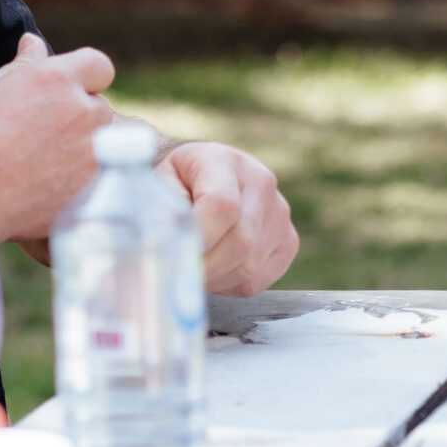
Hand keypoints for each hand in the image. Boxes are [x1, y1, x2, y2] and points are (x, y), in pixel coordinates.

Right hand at [0, 34, 116, 243]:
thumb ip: (23, 65)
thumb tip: (33, 41)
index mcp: (56, 79)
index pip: (99, 65)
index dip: (86, 78)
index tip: (69, 93)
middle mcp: (82, 110)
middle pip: (101, 106)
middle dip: (82, 116)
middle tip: (49, 135)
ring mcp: (95, 148)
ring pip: (112, 139)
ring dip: (95, 145)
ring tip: (59, 160)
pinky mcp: (98, 183)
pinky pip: (115, 170)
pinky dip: (98, 174)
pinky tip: (69, 182)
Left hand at [158, 142, 297, 296]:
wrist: (201, 176)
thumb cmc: (175, 182)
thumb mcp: (158, 183)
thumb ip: (160, 210)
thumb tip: (162, 245)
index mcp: (224, 161)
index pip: (222, 206)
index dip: (200, 239)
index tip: (176, 258)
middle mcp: (261, 182)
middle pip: (240, 241)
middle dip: (205, 267)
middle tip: (179, 275)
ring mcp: (279, 212)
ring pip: (249, 265)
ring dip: (215, 279)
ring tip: (193, 271)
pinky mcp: (288, 240)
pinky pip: (260, 279)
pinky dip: (231, 285)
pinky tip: (214, 272)